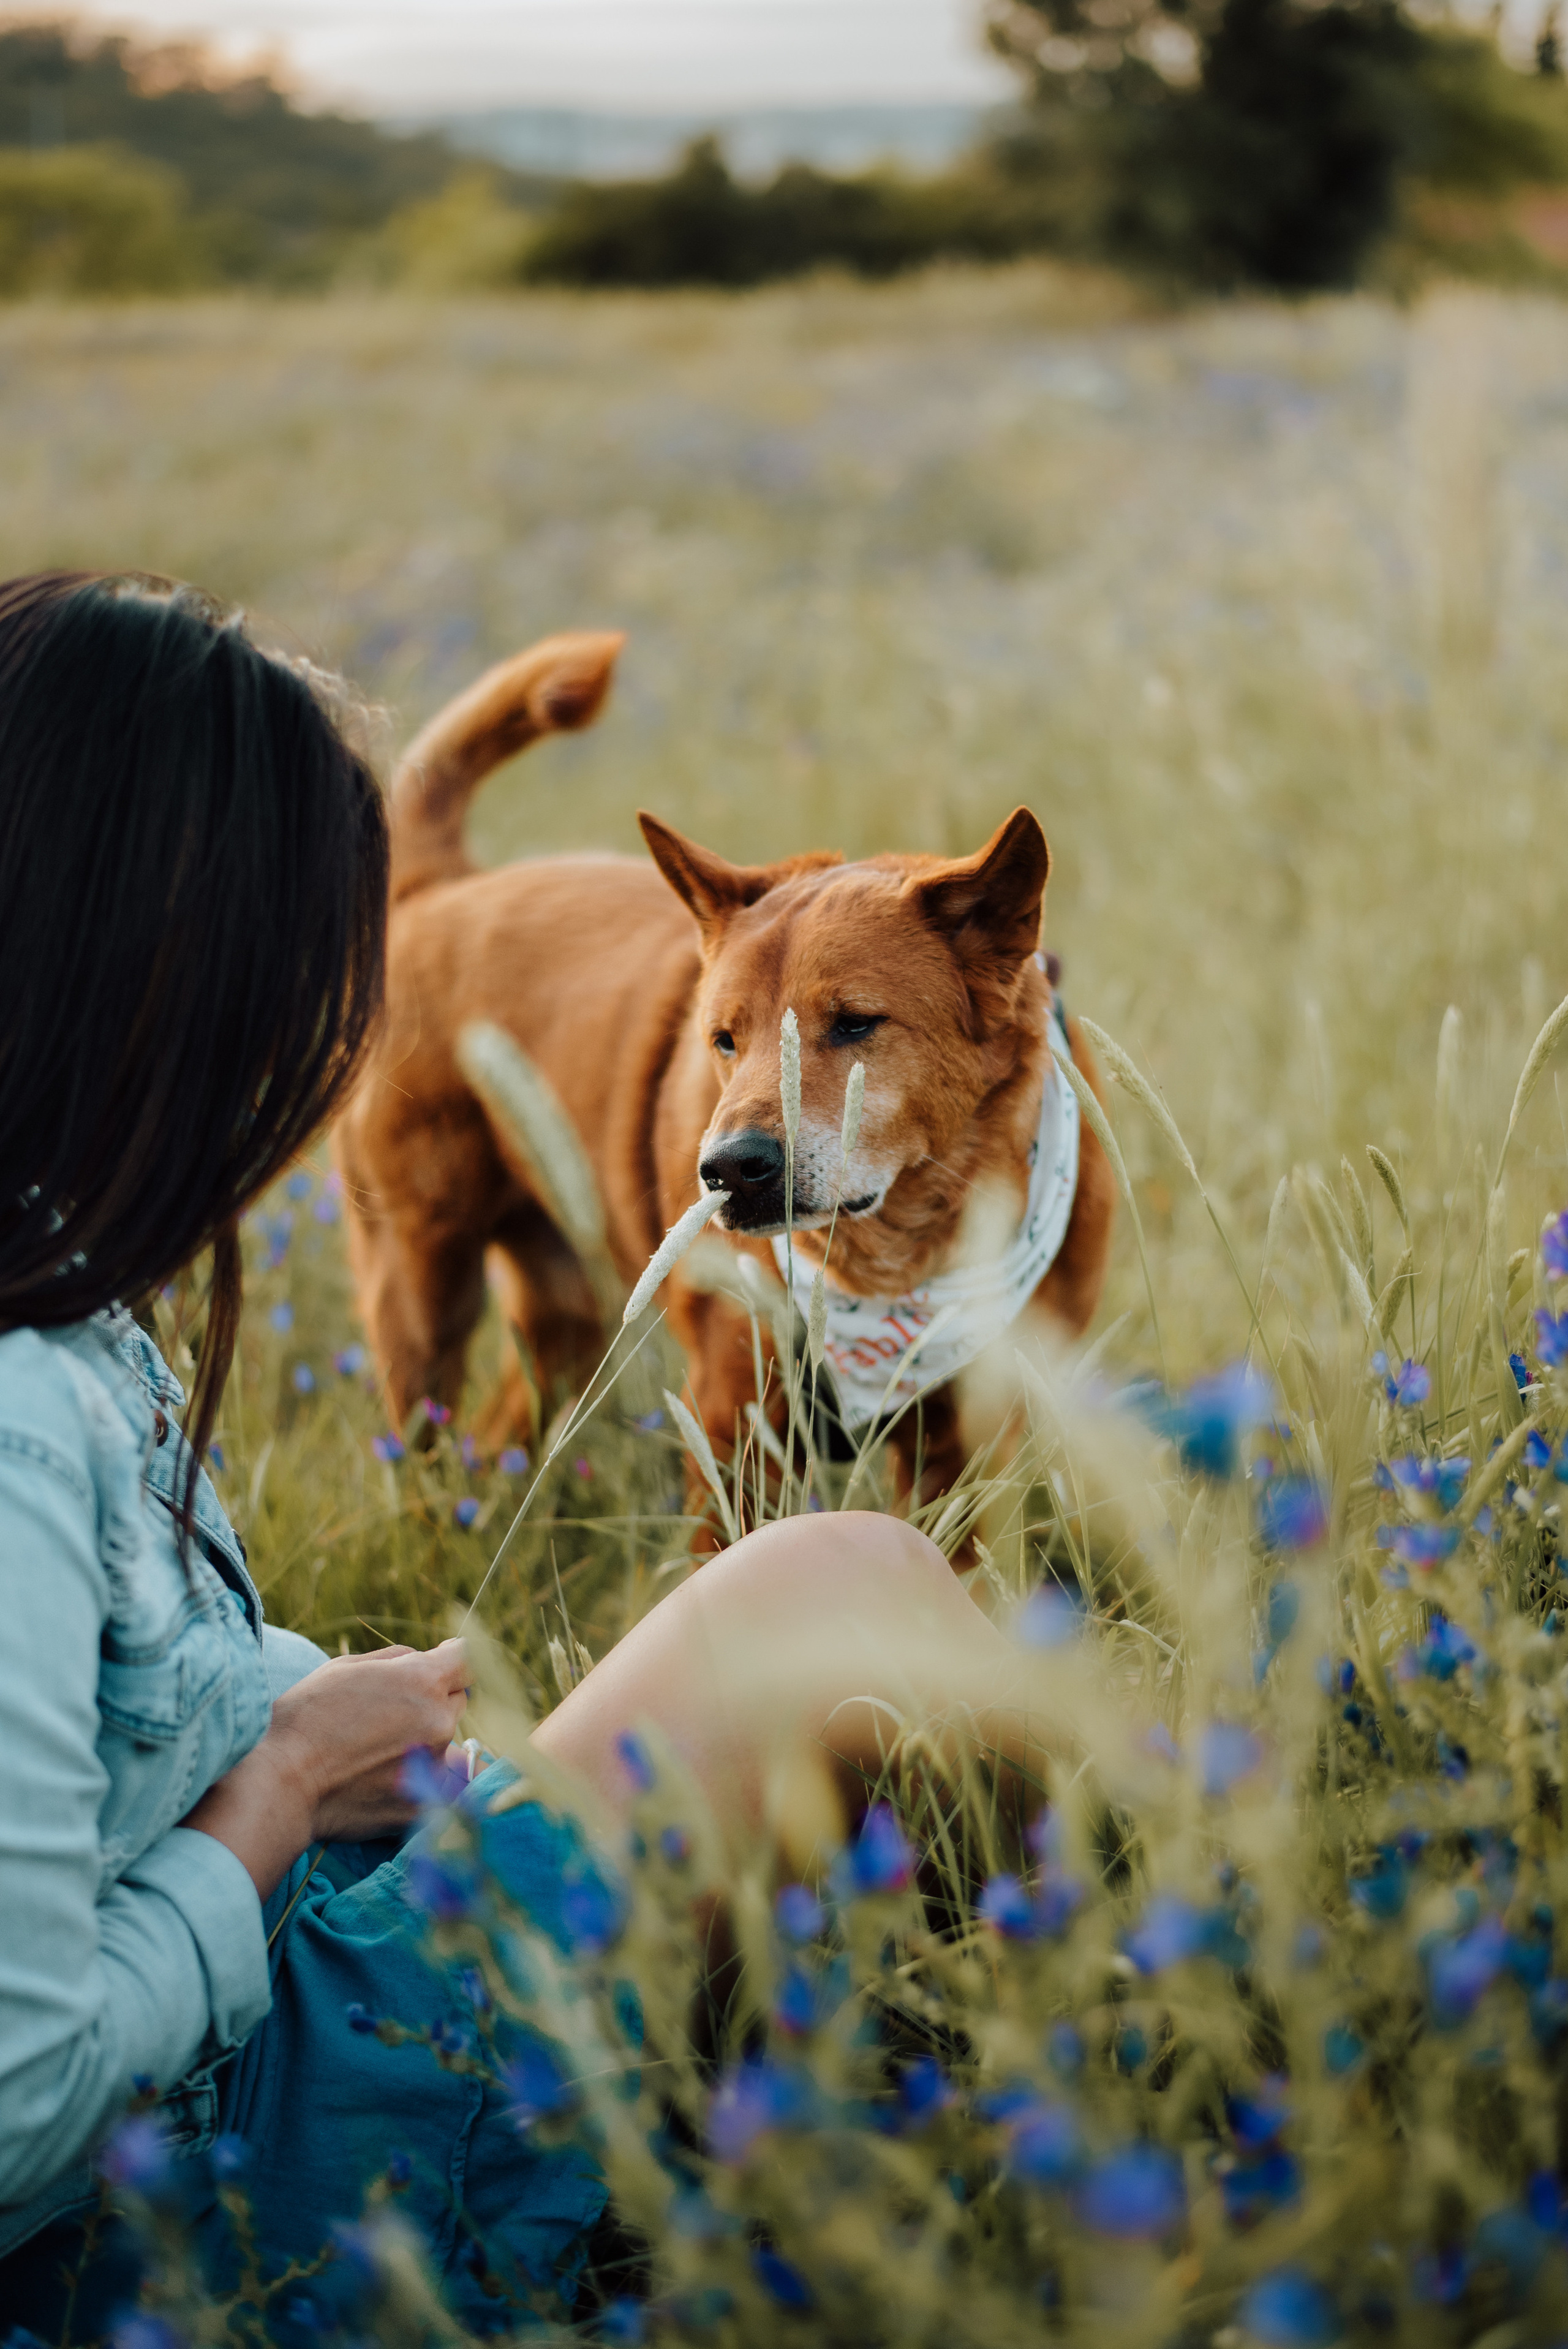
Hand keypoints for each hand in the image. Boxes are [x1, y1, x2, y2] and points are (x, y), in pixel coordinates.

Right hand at [182, 1638, 469, 1901]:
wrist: (286, 1783)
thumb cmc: (308, 1717)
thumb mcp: (346, 1667)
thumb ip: (396, 1659)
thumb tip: (423, 1658)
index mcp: (423, 1680)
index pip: (463, 1661)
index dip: (449, 1659)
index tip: (439, 1662)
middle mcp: (439, 1720)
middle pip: (456, 1700)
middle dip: (434, 1698)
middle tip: (393, 1711)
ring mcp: (434, 1764)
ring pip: (445, 1742)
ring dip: (425, 1740)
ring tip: (380, 1749)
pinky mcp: (425, 1802)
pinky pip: (435, 1783)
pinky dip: (419, 1777)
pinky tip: (384, 1777)